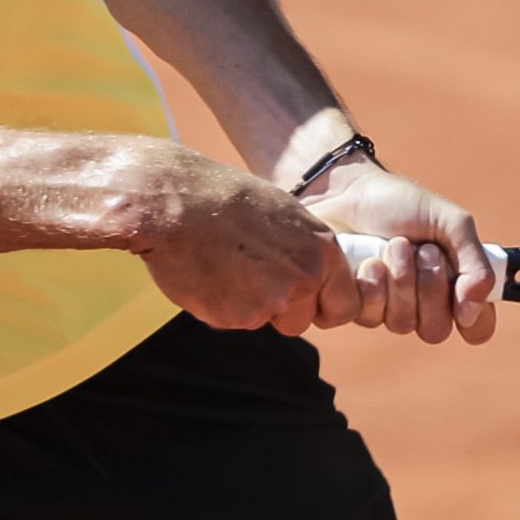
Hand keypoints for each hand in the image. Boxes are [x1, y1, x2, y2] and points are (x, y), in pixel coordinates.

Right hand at [127, 147, 360, 335]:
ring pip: (263, 321)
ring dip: (246, 306)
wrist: (175, 203)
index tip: (302, 299)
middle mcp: (305, 278)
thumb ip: (299, 251)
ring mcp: (272, 300)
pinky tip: (206, 273)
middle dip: (278, 310)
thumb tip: (302, 275)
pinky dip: (218, 305)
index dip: (320, 304)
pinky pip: (231, 322)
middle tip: (248, 275)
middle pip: (301, 321)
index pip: (345, 303)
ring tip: (222, 265)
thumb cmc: (222, 198)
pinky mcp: (238, 317)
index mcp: (322, 250)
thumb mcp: (280, 214)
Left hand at [301, 162, 497, 344]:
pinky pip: (371, 318)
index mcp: (455, 283)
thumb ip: (475, 263)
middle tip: (423, 249)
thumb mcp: (450, 222)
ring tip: (393, 244)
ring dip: (400, 279)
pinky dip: (373, 286)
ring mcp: (390, 307)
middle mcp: (424, 302)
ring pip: (403, 324)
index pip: (477, 327)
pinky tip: (369, 261)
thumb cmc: (401, 203)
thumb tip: (472, 310)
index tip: (464, 295)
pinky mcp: (358, 306)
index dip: (474, 319)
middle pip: (436, 330)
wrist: (346, 191)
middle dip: (429, 287)